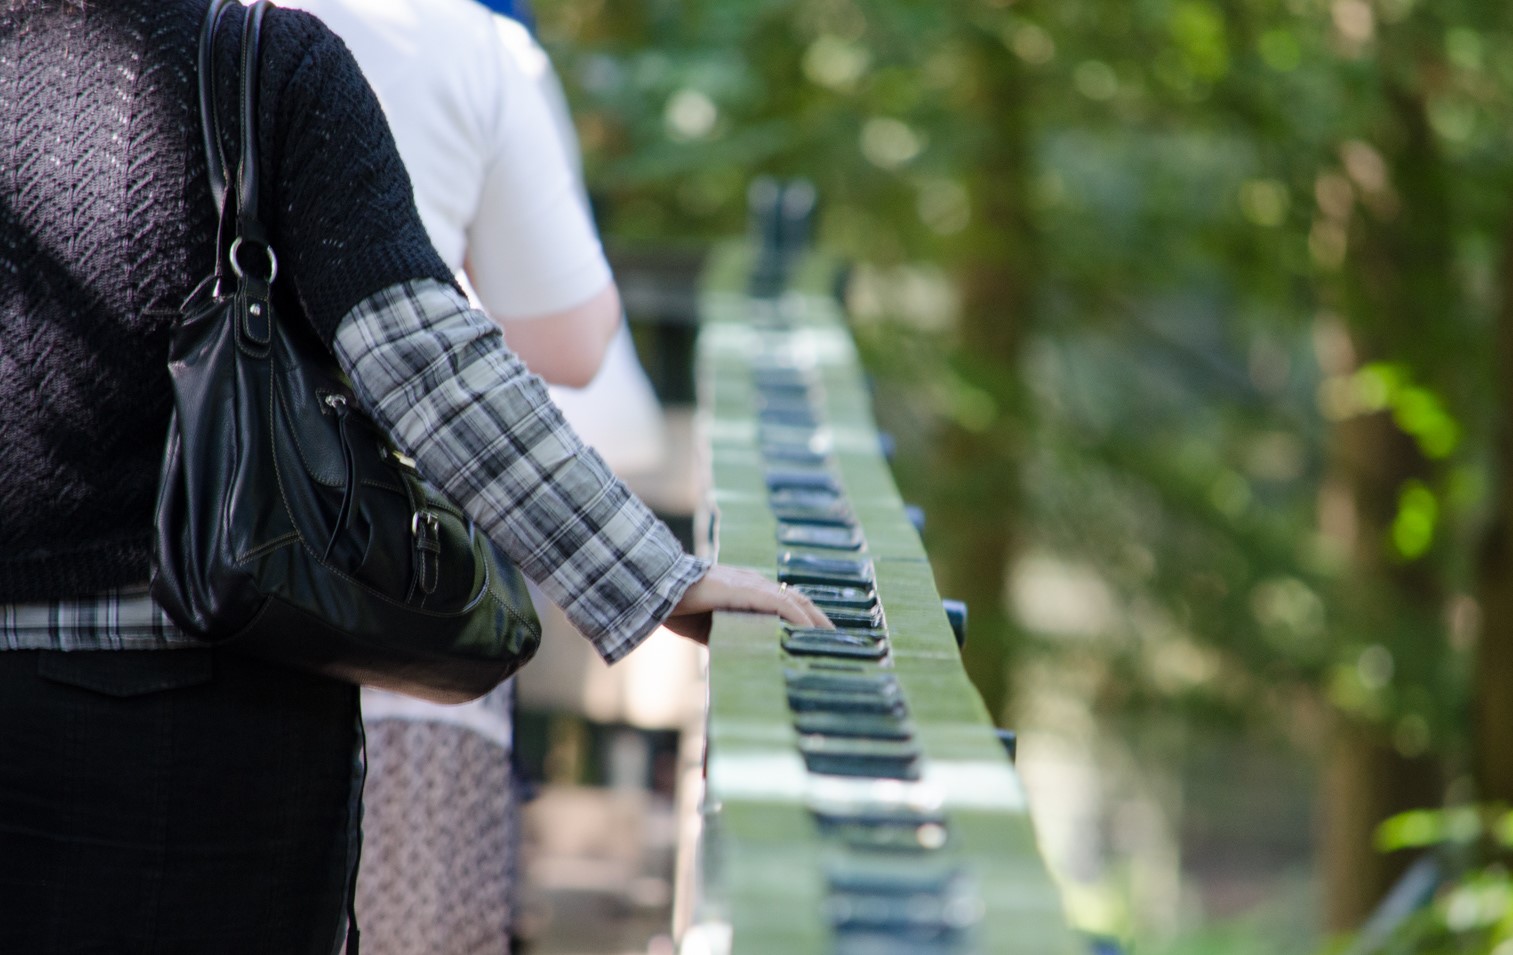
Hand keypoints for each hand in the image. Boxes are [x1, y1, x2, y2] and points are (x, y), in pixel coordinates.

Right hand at [662, 564, 834, 644]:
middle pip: (798, 599)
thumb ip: (731, 636)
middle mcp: (754, 583)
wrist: (657, 588)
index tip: (820, 636)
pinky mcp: (746, 590)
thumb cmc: (679, 606)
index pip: (786, 601)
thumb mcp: (711, 627)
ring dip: (816, 620)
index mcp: (748, 589)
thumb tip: (745, 658)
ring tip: (831, 640)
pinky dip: (798, 617)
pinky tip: (810, 632)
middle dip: (819, 620)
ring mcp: (751, 585)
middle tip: (837, 641)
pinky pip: (780, 604)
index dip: (806, 616)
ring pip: (795, 601)